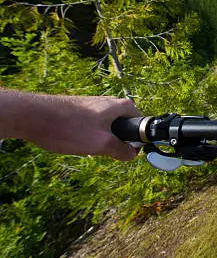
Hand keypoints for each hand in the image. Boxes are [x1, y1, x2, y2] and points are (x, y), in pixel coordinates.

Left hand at [1, 90, 140, 160]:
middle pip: (125, 128)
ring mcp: (95, 105)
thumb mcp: (101, 144)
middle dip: (116, 142)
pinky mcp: (81, 110)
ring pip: (108, 129)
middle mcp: (110, 102)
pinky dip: (87, 136)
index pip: (142, 126)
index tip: (125, 152)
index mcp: (122, 106)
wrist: (33, 116)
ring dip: (100, 140)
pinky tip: (73, 140)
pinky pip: (93, 127)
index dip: (136, 142)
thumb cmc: (67, 127)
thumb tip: (132, 154)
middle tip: (102, 150)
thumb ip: (122, 151)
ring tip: (83, 144)